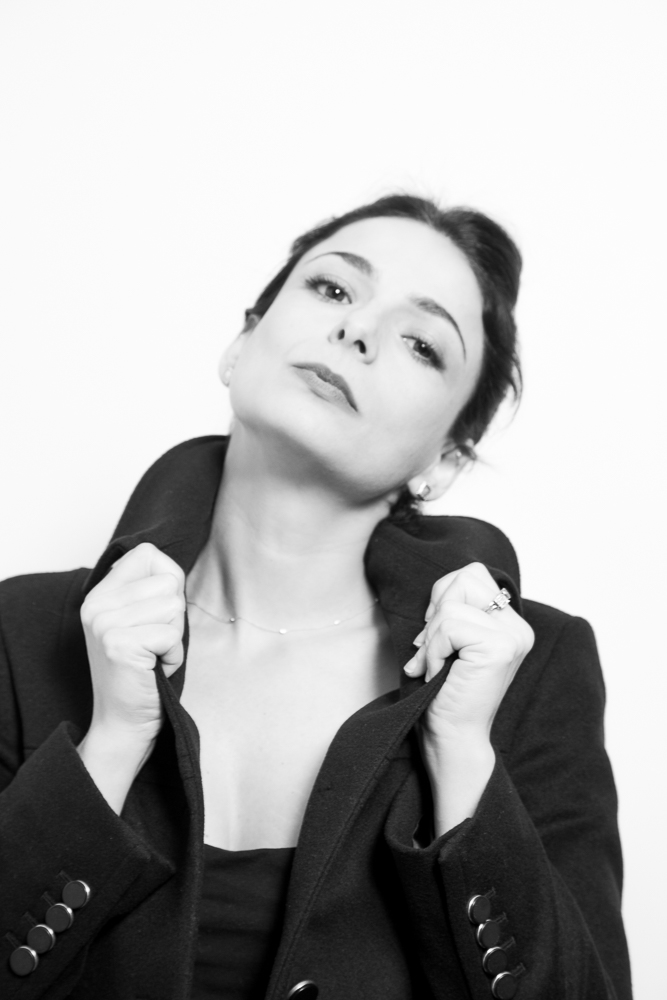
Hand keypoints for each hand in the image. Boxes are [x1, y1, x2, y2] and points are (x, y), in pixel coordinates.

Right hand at [80, 542, 184, 749]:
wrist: (123, 722)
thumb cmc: (142, 671)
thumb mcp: (141, 621)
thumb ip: (151, 590)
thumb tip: (171, 570)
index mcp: (100, 594)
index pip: (147, 553)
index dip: (168, 579)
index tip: (158, 611)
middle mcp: (96, 605)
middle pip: (168, 581)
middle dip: (174, 615)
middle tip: (153, 643)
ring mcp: (104, 624)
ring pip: (173, 607)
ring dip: (174, 636)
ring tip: (153, 655)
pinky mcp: (119, 645)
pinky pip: (171, 635)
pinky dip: (172, 655)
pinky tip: (154, 668)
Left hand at [403, 562, 533, 835]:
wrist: (452, 737)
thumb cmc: (444, 692)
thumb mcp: (448, 639)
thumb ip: (452, 609)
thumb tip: (440, 589)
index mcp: (510, 623)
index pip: (471, 575)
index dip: (443, 599)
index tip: (436, 636)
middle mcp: (519, 627)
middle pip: (465, 578)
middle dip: (437, 613)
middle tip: (435, 650)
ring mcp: (513, 637)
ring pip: (452, 606)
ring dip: (432, 639)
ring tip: (438, 667)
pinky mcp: (499, 648)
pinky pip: (449, 626)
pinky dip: (433, 650)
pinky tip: (440, 673)